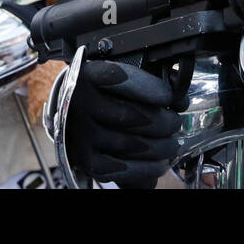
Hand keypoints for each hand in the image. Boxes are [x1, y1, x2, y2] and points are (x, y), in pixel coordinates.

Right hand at [66, 59, 181, 188]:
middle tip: (175, 122)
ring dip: (159, 147)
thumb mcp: (112, 76)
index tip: (170, 97)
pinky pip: (120, 169)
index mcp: (88, 75)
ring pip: (129, 144)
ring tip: (172, 144)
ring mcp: (81, 133)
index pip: (119, 78)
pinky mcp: (83, 159)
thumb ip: (139, 79)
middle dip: (163, 122)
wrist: (67, 112)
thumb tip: (177, 92)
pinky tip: (159, 165)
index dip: (150, 89)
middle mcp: (80, 103)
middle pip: (130, 115)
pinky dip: (145, 169)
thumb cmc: (99, 92)